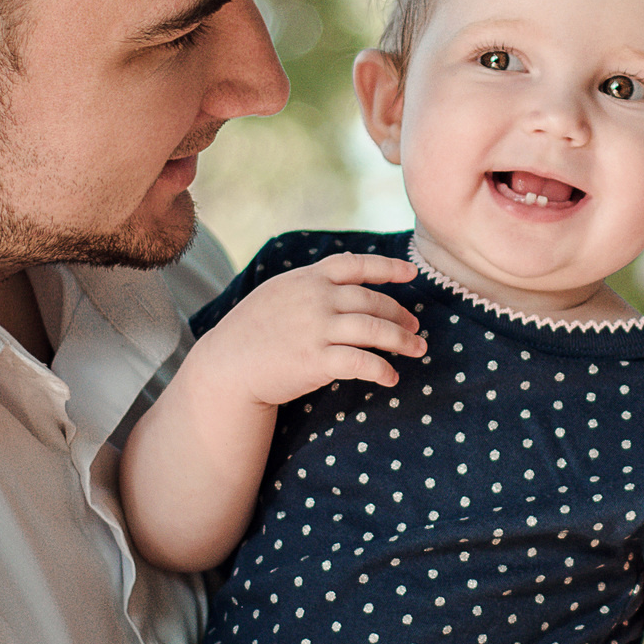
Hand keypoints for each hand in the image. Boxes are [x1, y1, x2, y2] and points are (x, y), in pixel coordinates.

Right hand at [185, 253, 423, 406]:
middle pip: (373, 302)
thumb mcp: (278, 292)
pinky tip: (391, 378)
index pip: (356, 265)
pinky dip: (382, 370)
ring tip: (417, 350)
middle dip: (400, 315)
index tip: (411, 274)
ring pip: (375, 331)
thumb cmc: (252, 331)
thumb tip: (347, 278)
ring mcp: (317, 329)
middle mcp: (316, 299)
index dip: (388, 267)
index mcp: (308, 278)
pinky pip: (362, 363)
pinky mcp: (317, 361)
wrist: (226, 366)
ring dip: (402, 341)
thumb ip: (311, 283)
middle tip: (415, 327)